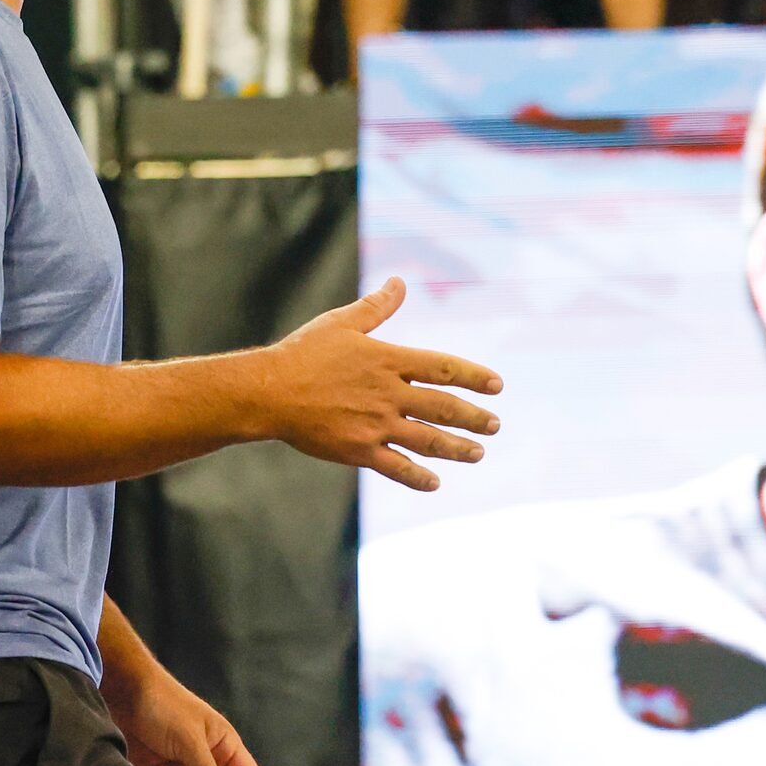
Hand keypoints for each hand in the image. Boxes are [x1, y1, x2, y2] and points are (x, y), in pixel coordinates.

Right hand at [259, 277, 502, 491]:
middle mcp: (388, 393)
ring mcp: (375, 424)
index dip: (473, 376)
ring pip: (428, 439)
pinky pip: (396, 467)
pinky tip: (435, 482)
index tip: (497, 385)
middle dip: (474, 418)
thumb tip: (399, 282)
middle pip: (443, 406)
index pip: (442, 367)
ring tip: (478, 453)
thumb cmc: (303, 352)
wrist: (268, 391)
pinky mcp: (358, 450)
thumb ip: (377, 307)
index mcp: (388, 360)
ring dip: (457, 448)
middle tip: (494, 425)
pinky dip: (418, 476)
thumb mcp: (342, 323)